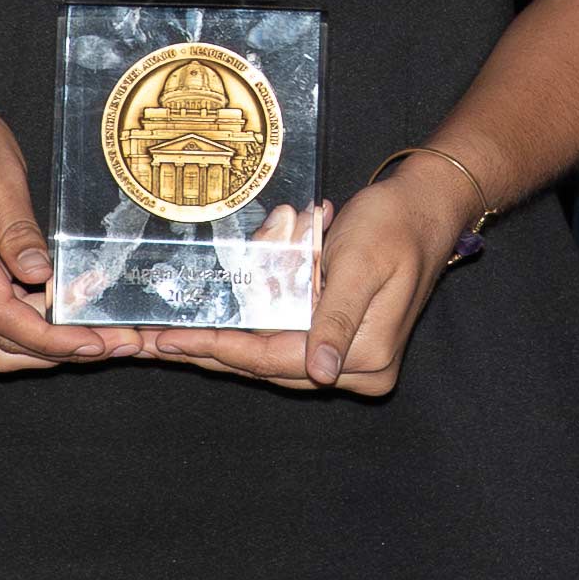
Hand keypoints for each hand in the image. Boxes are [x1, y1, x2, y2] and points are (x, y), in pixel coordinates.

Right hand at [0, 72, 137, 373]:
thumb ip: (18, 228)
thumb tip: (42, 278)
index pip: (0, 313)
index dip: (49, 337)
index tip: (93, 343)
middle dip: (54, 350)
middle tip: (109, 344)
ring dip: (35, 348)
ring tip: (89, 339)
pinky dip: (16, 328)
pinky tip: (52, 318)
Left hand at [133, 177, 463, 399]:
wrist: (425, 207)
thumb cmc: (393, 225)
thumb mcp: (361, 264)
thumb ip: (337, 319)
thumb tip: (322, 372)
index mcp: (367, 357)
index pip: (276, 359)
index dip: (221, 348)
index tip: (171, 340)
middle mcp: (358, 369)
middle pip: (266, 366)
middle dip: (209, 352)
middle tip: (152, 343)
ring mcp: (349, 358)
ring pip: (269, 358)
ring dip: (221, 345)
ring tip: (169, 339)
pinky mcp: (339, 340)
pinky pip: (280, 340)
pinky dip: (245, 331)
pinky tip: (209, 326)